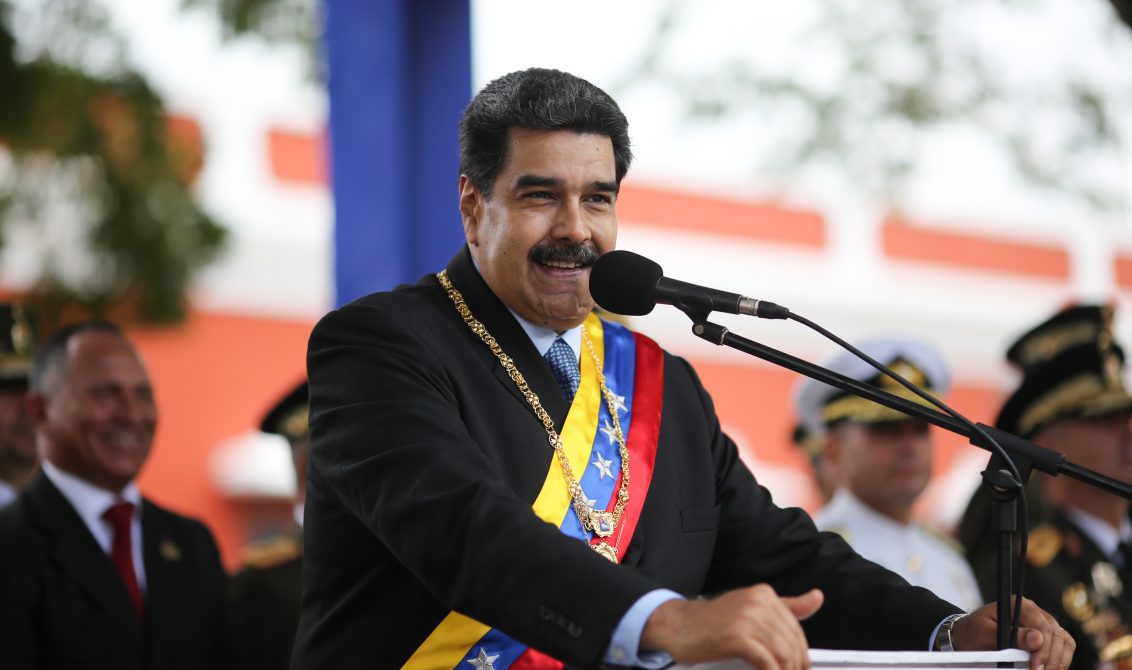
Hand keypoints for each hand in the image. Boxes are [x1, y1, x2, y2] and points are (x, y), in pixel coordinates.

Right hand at [640, 585, 823, 669]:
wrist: (679, 625)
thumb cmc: (712, 622)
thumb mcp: (751, 607)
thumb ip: (787, 606)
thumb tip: (817, 598)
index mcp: (764, 594)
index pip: (796, 628)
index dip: (800, 653)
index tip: (800, 667)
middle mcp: (758, 602)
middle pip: (792, 642)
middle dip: (795, 665)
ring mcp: (747, 618)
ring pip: (783, 653)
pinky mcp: (737, 636)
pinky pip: (767, 661)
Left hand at [950, 598, 1074, 669]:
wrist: (969, 636)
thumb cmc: (974, 632)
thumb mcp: (985, 633)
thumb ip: (1010, 635)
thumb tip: (1037, 639)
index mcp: (1020, 605)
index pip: (1043, 626)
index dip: (1043, 650)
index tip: (1035, 667)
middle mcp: (1035, 611)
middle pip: (1057, 635)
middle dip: (1051, 659)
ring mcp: (1043, 623)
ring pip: (1064, 642)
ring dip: (1058, 661)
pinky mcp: (1046, 636)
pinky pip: (1064, 647)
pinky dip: (1060, 661)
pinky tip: (1049, 669)